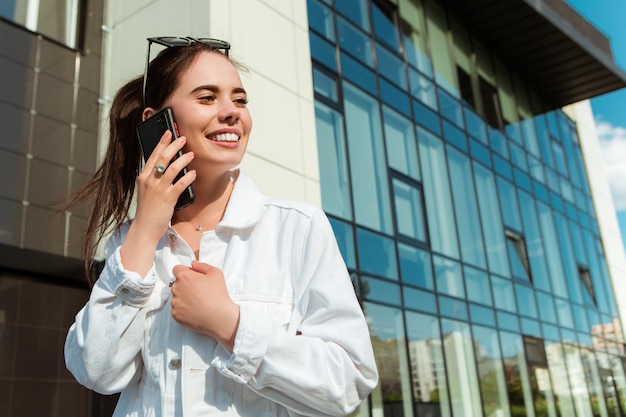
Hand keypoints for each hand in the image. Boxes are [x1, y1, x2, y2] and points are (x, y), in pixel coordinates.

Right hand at [119, 131, 194, 276]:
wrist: (145, 227)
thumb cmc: (148, 209)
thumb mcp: (147, 190)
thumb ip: (155, 178)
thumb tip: (168, 166)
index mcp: (144, 177)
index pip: (153, 155)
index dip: (161, 142)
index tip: (168, 132)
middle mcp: (150, 180)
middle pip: (163, 158)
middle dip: (174, 146)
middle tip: (183, 138)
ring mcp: (158, 189)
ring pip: (173, 168)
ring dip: (183, 159)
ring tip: (191, 154)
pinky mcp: (168, 198)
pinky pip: (180, 184)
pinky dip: (188, 177)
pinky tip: (194, 173)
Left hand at [171, 261, 239, 351]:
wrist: (219, 317)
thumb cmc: (218, 295)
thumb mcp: (216, 273)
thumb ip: (202, 265)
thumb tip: (193, 264)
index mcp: (184, 277)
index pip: (177, 269)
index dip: (186, 272)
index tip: (194, 278)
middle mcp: (176, 289)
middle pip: (177, 283)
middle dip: (185, 285)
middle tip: (199, 291)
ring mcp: (175, 303)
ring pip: (176, 297)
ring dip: (184, 297)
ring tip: (198, 302)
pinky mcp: (175, 315)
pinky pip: (177, 309)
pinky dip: (184, 309)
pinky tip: (195, 310)